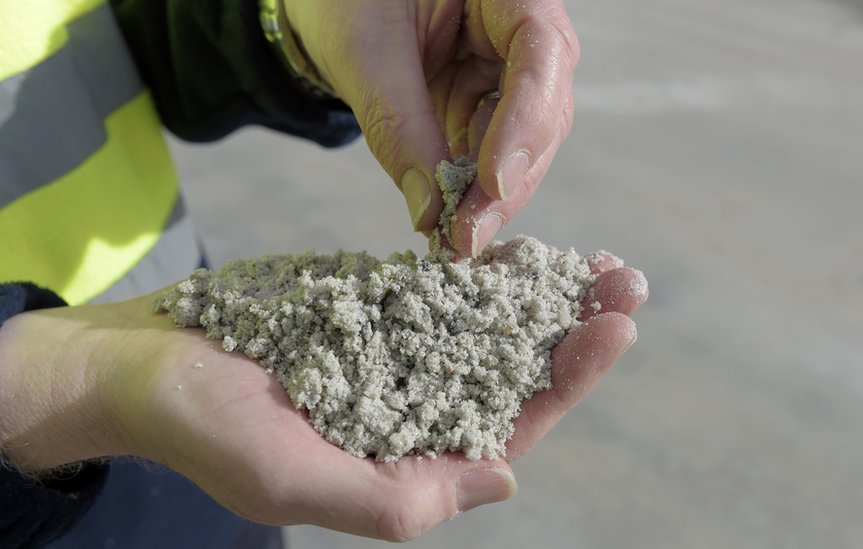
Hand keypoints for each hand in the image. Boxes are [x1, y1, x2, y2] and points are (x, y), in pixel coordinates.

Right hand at [0, 262, 643, 540]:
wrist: (145, 366)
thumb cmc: (208, 432)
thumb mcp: (295, 481)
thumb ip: (397, 495)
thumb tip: (505, 480)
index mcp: (410, 461)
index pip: (512, 425)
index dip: (569, 380)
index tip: (613, 327)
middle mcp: (416, 411)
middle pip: (516, 372)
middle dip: (573, 330)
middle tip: (628, 280)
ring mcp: (399, 359)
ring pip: (490, 330)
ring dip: (544, 296)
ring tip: (598, 259)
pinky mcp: (375, 315)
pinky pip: (445, 295)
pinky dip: (486, 274)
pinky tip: (526, 247)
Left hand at [283, 0, 579, 255]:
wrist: (328, 3)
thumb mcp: (364, 52)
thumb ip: (399, 124)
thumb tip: (431, 213)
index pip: (540, 53)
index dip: (525, 120)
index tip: (494, 182)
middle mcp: (523, 32)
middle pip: (543, 111)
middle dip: (508, 181)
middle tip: (469, 236)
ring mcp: (508, 73)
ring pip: (524, 146)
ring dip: (491, 198)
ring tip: (456, 240)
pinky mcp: (486, 107)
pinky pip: (491, 155)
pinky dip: (472, 193)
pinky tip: (453, 224)